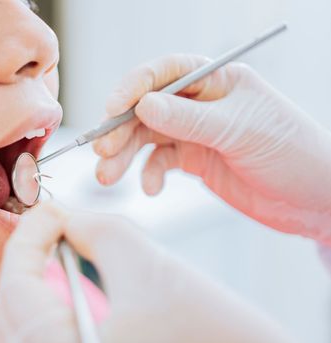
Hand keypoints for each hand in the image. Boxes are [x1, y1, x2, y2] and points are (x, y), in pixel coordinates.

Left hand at [0, 203, 300, 342]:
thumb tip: (65, 218)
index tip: (47, 212)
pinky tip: (73, 294)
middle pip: (12, 307)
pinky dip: (48, 314)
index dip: (28, 236)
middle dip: (29, 261)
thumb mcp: (147, 263)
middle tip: (52, 231)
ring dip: (36, 287)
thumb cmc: (211, 333)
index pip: (16, 281)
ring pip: (22, 327)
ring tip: (63, 259)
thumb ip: (95, 228)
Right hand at [94, 54, 330, 241]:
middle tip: (102, 151)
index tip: (112, 108)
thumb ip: (189, 119)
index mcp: (217, 80)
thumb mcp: (240, 131)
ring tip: (108, 175)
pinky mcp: (194, 159)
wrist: (314, 200)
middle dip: (121, 129)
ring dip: (124, 155)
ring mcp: (195, 132)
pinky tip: (152, 188)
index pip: (166, 72)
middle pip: (147, 108)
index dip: (134, 87)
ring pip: (146, 137)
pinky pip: (159, 162)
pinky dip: (149, 174)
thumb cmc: (294, 153)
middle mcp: (201, 103)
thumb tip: (142, 105)